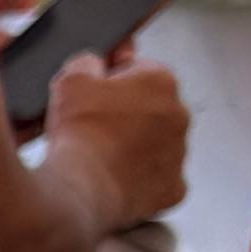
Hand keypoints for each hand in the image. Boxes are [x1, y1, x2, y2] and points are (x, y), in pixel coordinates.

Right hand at [47, 52, 192, 240]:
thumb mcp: (71, 79)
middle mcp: (179, 115)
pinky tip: (114, 179)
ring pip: (155, 145)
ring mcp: (179, 155)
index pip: (138, 70)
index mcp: (160, 80)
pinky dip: (138, 180)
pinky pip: (157, 180)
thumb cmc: (80, 136)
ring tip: (100, 156)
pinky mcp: (172, 189)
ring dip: (133, 147)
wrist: (80, 189)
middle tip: (93, 127)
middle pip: (150, 108)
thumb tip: (93, 64)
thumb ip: (87, 61)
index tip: (94, 96)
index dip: (111, 82)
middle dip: (125, 115)